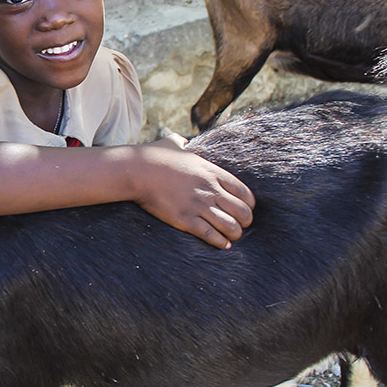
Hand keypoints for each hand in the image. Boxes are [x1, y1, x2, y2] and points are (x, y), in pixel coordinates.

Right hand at [134, 135, 254, 248]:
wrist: (137, 171)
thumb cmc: (153, 156)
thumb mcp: (173, 143)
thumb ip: (183, 142)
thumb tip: (182, 141)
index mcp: (212, 172)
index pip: (244, 192)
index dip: (250, 204)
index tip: (246, 209)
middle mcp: (210, 190)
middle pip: (242, 212)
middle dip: (246, 221)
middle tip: (242, 225)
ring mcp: (199, 205)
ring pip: (231, 226)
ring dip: (235, 234)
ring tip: (232, 237)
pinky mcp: (186, 219)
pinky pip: (211, 235)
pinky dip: (220, 243)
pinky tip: (222, 244)